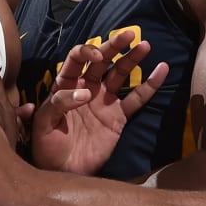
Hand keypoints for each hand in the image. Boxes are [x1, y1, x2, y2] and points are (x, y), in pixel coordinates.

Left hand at [26, 33, 168, 175]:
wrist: (63, 171)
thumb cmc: (46, 145)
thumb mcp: (43, 123)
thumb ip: (59, 103)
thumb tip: (85, 93)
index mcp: (66, 85)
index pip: (76, 59)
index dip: (87, 53)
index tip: (98, 58)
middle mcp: (87, 88)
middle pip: (102, 61)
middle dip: (114, 46)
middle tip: (128, 35)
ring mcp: (104, 101)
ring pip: (120, 74)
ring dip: (132, 59)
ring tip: (145, 45)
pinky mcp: (119, 117)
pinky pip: (136, 98)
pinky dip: (150, 85)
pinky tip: (162, 70)